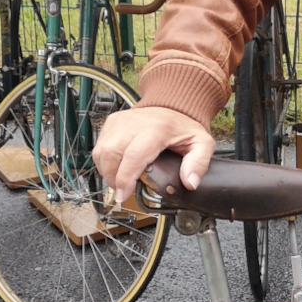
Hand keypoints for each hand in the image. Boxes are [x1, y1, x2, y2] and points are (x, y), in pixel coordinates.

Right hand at [93, 105, 214, 204]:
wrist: (172, 106)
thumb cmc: (184, 127)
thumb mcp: (201, 144)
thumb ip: (198, 163)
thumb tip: (190, 183)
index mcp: (157, 129)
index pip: (133, 156)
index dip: (125, 179)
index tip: (123, 195)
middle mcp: (134, 123)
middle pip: (111, 155)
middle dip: (113, 178)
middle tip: (122, 191)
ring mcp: (120, 121)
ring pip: (101, 151)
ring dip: (107, 171)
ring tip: (120, 181)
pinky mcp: (112, 122)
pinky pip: (99, 146)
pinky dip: (104, 162)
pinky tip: (116, 168)